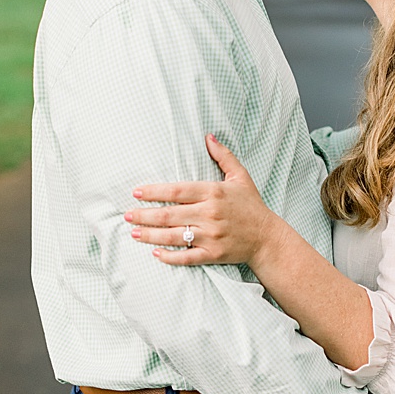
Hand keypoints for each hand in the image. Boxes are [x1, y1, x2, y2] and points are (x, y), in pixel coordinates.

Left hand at [128, 134, 276, 267]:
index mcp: (213, 192)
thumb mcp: (240, 177)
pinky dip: (170, 257)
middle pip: (169, 215)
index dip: (153, 192)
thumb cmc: (251, 205)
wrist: (268, 238)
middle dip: (144, 215)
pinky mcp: (213, 254)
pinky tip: (155, 253)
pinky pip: (187, 257)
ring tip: (133, 232)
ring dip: (150, 235)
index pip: (176, 191)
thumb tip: (208, 136)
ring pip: (174, 236)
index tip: (136, 193)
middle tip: (127, 214)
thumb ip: (223, 156)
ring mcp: (211, 236)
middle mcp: (210, 214)